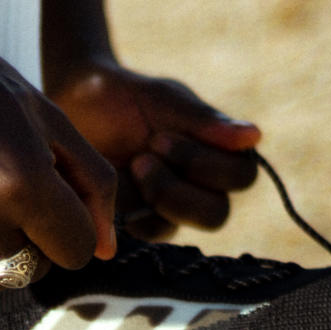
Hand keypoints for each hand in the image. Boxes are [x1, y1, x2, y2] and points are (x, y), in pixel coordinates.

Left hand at [48, 61, 260, 240]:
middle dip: (180, 189)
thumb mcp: (162, 100)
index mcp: (218, 150)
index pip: (241, 177)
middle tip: (143, 157)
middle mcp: (201, 183)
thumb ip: (204, 121)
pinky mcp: (141, 220)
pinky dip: (138, 218)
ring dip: (161, 199)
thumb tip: (255, 136)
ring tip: (133, 166)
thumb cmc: (124, 96)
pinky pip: (154, 234)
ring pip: (186, 228)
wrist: (75, 104)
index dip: (206, 164)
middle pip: (218, 214)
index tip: (160, 137)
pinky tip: (118, 191)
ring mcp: (172, 206)